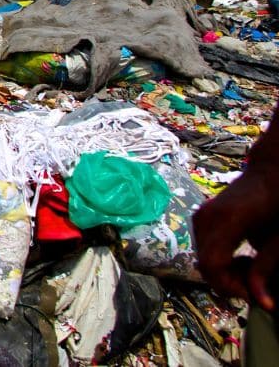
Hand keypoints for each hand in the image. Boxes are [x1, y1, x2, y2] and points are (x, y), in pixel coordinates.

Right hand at [194, 170, 278, 309]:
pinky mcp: (202, 217)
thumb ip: (267, 268)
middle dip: (228, 284)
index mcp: (226, 220)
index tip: (255, 296)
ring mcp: (202, 216)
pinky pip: (204, 248)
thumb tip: (264, 303)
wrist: (271, 170)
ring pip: (202, 259)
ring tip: (251, 271)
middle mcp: (207, 218)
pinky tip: (241, 258)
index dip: (230, 288)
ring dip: (224, 274)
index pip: (212, 265)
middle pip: (204, 265)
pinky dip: (219, 261)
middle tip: (256, 288)